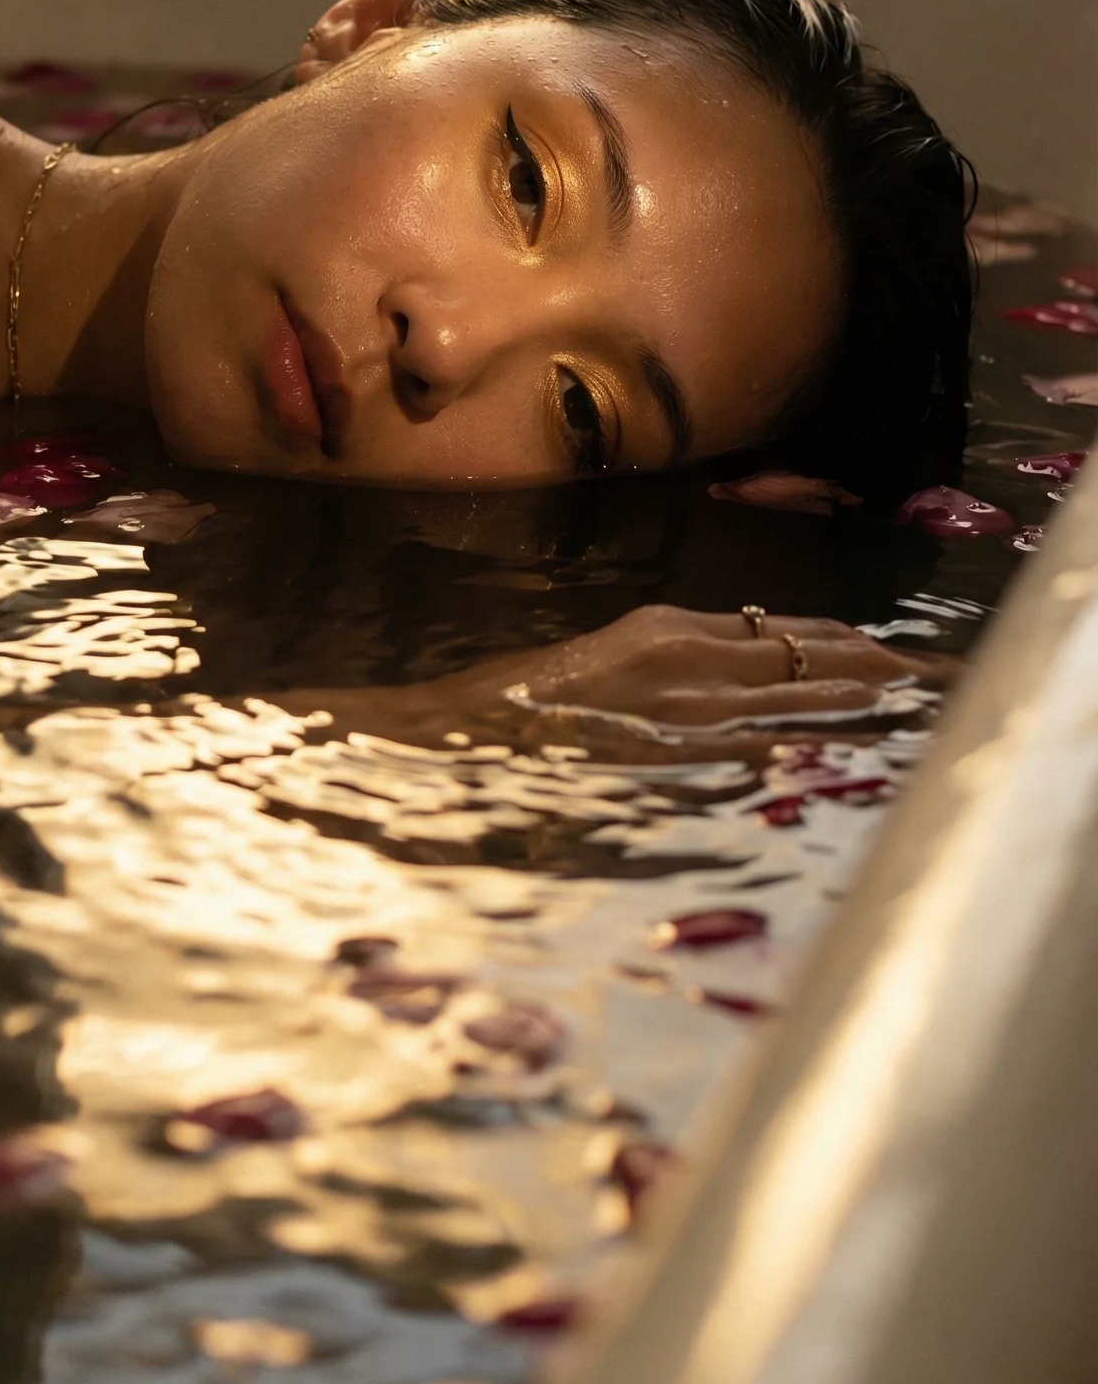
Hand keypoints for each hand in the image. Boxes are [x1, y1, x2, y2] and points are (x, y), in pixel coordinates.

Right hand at [321, 604, 957, 750]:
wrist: (454, 737)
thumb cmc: (514, 710)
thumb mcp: (595, 671)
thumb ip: (658, 675)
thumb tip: (710, 695)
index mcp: (662, 631)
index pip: (775, 631)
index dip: (836, 643)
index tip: (883, 654)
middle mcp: (680, 654)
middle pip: (801, 653)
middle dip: (870, 665)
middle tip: (929, 677)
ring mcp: (675, 701)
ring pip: (792, 692)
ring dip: (854, 697)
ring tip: (911, 702)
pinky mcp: (664, 746)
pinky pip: (754, 744)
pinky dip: (802, 744)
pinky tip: (839, 752)